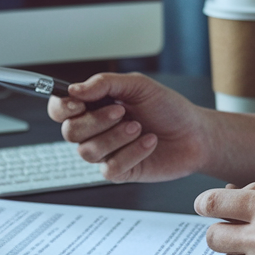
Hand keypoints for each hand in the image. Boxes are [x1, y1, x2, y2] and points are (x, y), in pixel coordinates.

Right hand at [48, 73, 211, 181]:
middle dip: (96, 121)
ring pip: (87, 152)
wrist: (195, 133)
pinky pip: (110, 167)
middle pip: (70, 132)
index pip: (60, 109)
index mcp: (94, 106)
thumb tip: (74, 89)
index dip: (61, 107)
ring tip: (139, 127)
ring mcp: (106, 152)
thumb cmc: (168, 108)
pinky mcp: (119, 171)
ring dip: (115, 137)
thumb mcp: (138, 85)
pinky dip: (132, 152)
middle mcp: (95, 130)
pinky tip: (148, 142)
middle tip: (122, 111)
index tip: (78, 103)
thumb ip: (104, 83)